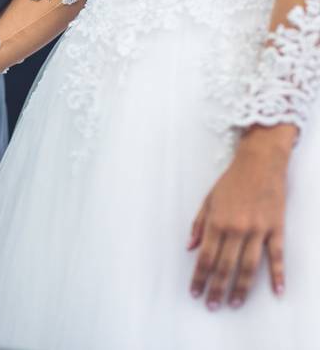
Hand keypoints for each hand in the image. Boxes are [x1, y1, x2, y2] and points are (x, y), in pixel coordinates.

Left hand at [189, 125, 296, 310]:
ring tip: (235, 304)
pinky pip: (277, 256)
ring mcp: (258, 230)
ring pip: (248, 266)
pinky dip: (278, 274)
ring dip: (241, 288)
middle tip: (212, 305)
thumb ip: (199, 225)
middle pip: (225, 267)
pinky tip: (277, 291)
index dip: (199, 277)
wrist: (260, 162)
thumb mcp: (208, 200)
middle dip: (217, 288)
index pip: (206, 258)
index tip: (195, 292)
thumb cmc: (231, 181)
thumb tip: (190, 247)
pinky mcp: (276, 228)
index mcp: (217, 222)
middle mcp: (236, 229)